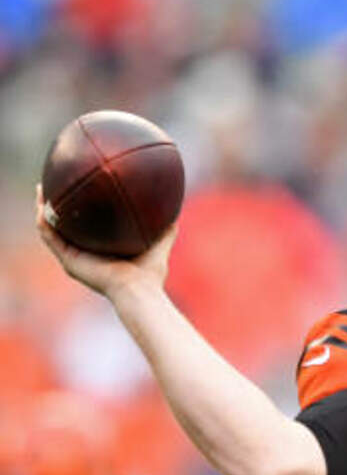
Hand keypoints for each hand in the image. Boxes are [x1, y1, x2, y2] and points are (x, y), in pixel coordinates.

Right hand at [35, 183, 178, 298]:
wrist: (137, 289)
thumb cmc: (150, 273)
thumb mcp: (160, 243)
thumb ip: (166, 228)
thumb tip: (175, 210)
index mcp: (102, 250)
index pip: (88, 227)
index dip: (82, 210)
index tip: (81, 190)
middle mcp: (85, 254)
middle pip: (66, 226)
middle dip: (59, 206)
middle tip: (55, 185)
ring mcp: (74, 257)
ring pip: (52, 229)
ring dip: (45, 208)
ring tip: (42, 189)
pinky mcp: (68, 260)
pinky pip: (50, 237)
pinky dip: (44, 220)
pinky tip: (43, 204)